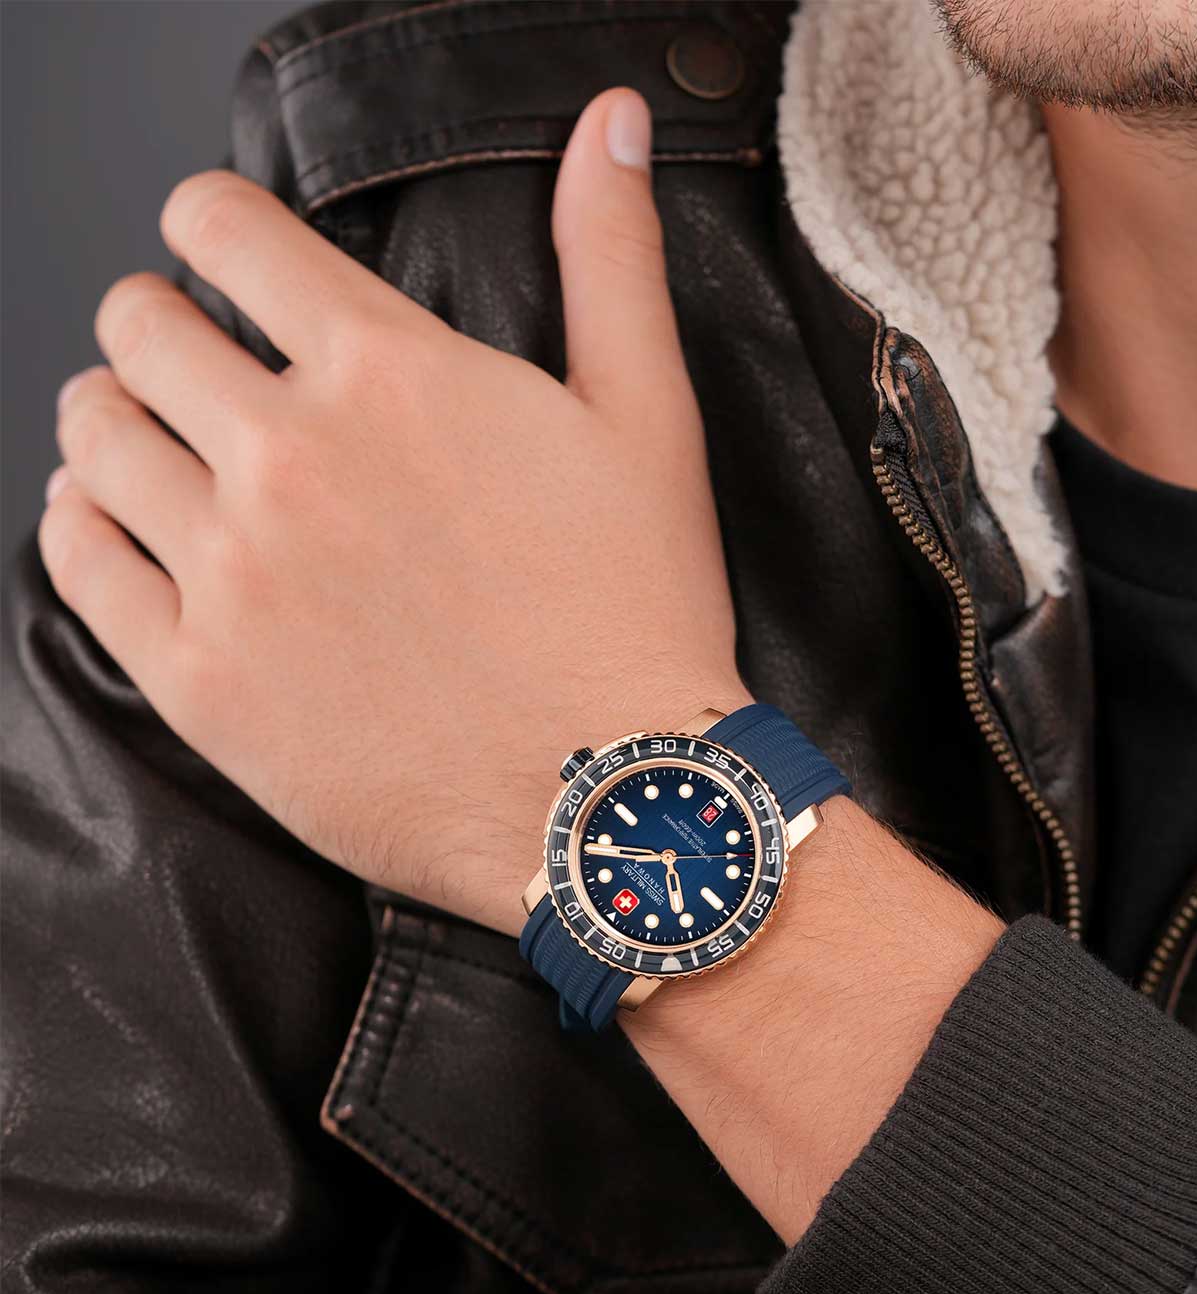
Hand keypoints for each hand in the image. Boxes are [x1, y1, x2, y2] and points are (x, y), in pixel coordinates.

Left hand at [40, 88, 749, 935]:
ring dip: (115, 416)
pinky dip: (83, 522)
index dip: (214, 225)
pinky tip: (123, 522)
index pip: (222, 229)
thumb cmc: (636, 614)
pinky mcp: (202, 681)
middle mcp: (288, 458)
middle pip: (133, 324)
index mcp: (388, 375)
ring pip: (90, 434)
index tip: (229, 254)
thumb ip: (610, 258)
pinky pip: (76, 563)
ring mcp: (233, 574)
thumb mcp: (647, 421)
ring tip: (164, 443)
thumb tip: (608, 122)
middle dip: (161, 323)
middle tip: (205, 364)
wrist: (612, 795)